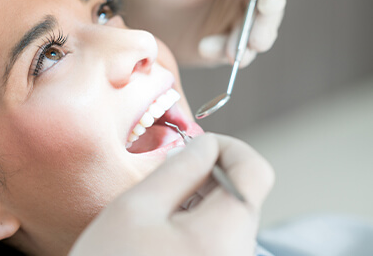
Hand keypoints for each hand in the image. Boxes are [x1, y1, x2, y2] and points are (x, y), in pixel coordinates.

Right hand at [69, 134, 273, 255]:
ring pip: (230, 213)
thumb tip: (204, 145)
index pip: (255, 171)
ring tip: (162, 205)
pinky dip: (198, 220)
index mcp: (222, 236)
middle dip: (209, 172)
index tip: (197, 145)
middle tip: (170, 173)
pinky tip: (166, 228)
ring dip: (201, 196)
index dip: (227, 147)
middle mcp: (238, 255)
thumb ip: (178, 169)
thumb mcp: (135, 208)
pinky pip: (221, 236)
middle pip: (243, 192)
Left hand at [114, 0, 295, 66]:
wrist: (129, 4)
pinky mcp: (223, 39)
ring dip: (246, 44)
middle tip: (253, 43)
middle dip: (265, 25)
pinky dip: (226, 54)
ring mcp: (235, 15)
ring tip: (223, 52)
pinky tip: (205, 49)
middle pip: (273, 6)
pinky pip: (237, 51)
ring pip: (259, 32)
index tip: (266, 5)